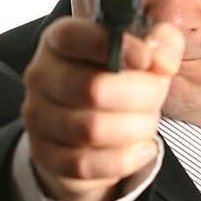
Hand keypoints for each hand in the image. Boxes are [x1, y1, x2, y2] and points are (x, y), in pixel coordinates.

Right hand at [20, 16, 184, 200]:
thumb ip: (162, 42)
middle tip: (156, 98)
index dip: (115, 46)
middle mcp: (41, 75)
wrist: (93, 130)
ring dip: (134, 129)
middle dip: (140, 97)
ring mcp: (37, 117)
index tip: (147, 60)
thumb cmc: (118, 82)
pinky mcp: (44, 154)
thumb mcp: (146, 53)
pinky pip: (85, 164)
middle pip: (93, 88)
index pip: (74, 36)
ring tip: (147, 123)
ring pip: (91, 130)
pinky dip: (123, 159)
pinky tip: (141, 149)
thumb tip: (161, 59)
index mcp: (60, 41)